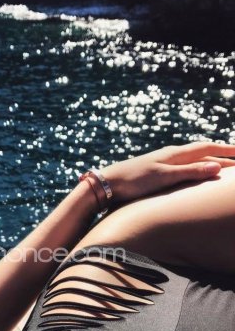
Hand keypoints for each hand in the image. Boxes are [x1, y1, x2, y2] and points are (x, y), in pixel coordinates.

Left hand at [102, 142, 234, 202]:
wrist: (108, 183)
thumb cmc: (134, 180)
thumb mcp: (164, 177)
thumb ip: (189, 172)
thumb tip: (217, 167)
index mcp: (175, 154)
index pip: (207, 147)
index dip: (226, 149)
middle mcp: (171, 155)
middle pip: (203, 153)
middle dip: (223, 155)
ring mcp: (164, 163)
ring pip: (194, 159)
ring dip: (211, 161)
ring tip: (225, 166)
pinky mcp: (158, 172)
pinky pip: (184, 167)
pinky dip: (197, 168)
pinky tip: (196, 173)